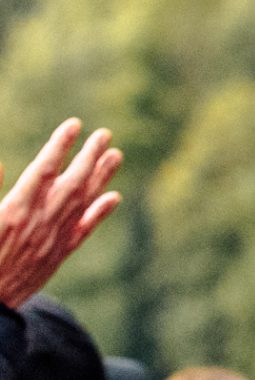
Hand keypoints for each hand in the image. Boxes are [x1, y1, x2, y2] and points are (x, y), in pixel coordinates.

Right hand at [0, 119, 122, 308]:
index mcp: (13, 210)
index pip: (42, 170)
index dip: (60, 146)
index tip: (74, 124)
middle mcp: (38, 223)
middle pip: (71, 183)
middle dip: (89, 156)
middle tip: (105, 134)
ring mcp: (51, 240)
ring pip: (82, 203)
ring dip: (100, 178)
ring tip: (116, 155)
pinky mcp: (56, 255)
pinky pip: (83, 231)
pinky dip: (99, 213)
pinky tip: (114, 197)